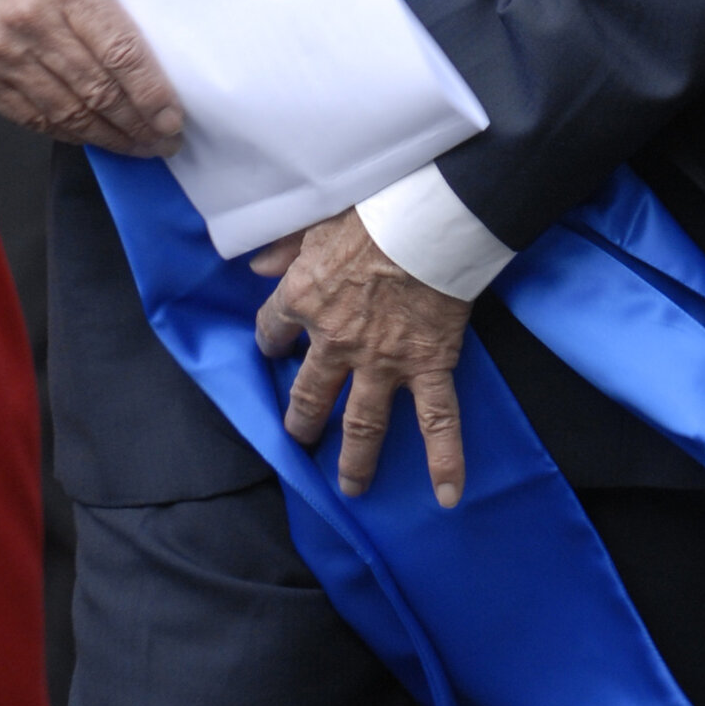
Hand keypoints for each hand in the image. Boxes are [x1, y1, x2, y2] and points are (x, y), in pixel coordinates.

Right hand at [0, 0, 182, 152]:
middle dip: (137, 124)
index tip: (173, 120)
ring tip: (136, 145)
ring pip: (66, 113)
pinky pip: (33, 119)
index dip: (150, 93)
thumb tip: (157, 57)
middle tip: (164, 141)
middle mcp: (30, 20)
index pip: (119, 51)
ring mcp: (0, 51)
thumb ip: (120, 4)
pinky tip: (94, 136)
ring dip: (109, 137)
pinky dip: (69, 133)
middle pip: (96, 89)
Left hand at [252, 209, 469, 504]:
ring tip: (350, 486)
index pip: (273, 328)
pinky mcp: (427, 365)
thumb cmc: (372, 210)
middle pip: (311, 393)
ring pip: (363, 422)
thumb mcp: (316, 219)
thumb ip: (285, 246)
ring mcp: (382, 361)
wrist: (427, 219)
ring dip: (356, 459)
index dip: (271, 340)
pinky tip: (448, 495)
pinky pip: (438, 420)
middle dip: (303, 420)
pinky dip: (446, 460)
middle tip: (301, 438)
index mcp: (304, 299)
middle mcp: (337, 341)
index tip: (274, 348)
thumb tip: (256, 267)